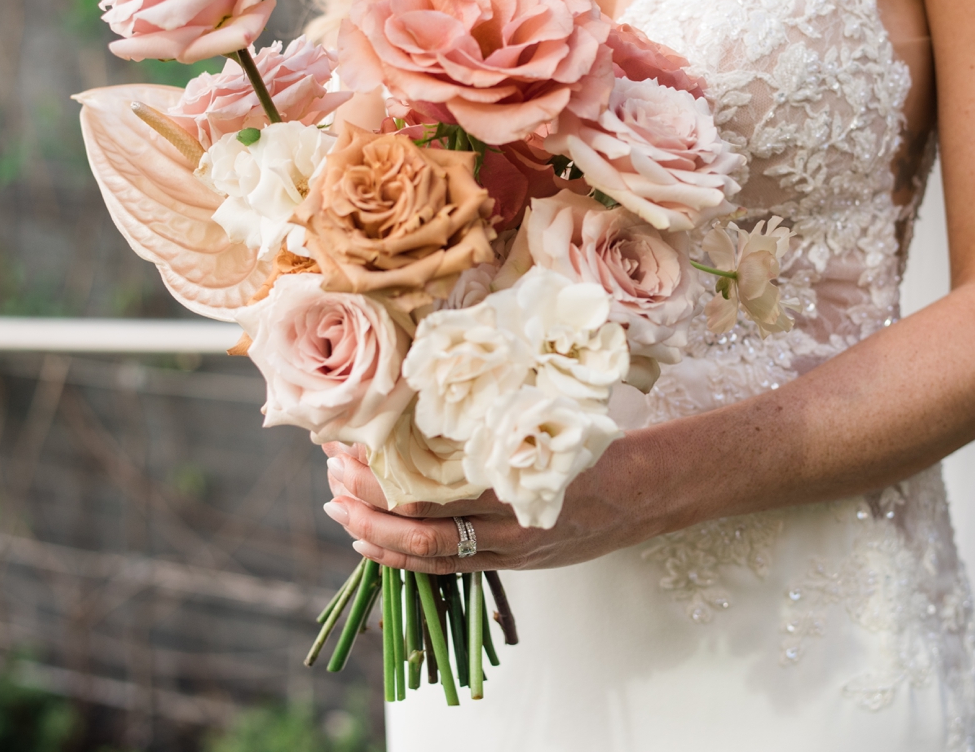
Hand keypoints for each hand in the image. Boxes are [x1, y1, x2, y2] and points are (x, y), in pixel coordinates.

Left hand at [319, 436, 676, 573]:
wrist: (642, 494)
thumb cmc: (593, 447)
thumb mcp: (544, 424)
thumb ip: (491, 427)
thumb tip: (423, 404)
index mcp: (510, 484)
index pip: (429, 491)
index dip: (379, 476)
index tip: (347, 448)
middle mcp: (506, 526)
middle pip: (419, 528)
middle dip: (367, 506)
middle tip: (331, 479)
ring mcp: (508, 551)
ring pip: (428, 557)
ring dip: (376, 536)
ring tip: (340, 513)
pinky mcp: (511, 564)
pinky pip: (448, 570)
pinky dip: (405, 559)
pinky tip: (375, 545)